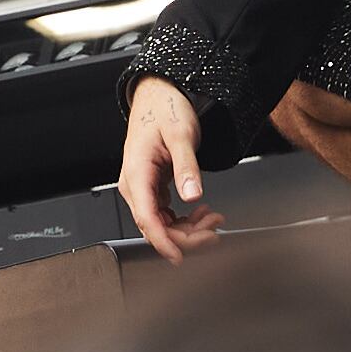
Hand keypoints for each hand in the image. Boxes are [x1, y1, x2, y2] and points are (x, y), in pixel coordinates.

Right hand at [118, 72, 221, 261]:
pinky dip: (185, 218)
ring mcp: (143, 187)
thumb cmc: (165, 109)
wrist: (160, 95)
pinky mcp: (153, 187)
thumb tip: (192, 195)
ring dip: (188, 228)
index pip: (147, 219)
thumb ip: (187, 167)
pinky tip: (202, 212)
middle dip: (187, 235)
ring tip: (213, 219)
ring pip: (162, 223)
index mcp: (136, 173)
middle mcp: (135, 184)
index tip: (180, 257)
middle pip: (156, 226)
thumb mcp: (181, 135)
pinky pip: (166, 214)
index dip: (164, 242)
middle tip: (215, 231)